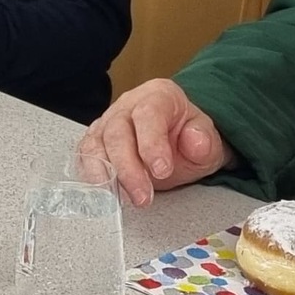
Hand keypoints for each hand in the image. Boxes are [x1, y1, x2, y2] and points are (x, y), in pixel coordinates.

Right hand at [79, 78, 232, 207]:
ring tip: (119, 198)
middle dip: (128, 168)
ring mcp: (109, 122)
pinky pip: (86, 154)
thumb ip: (204, 140)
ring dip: (106, 175)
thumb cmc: (188, 137)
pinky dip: (90, 174)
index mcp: (159, 96)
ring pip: (97, 143)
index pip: (149, 114)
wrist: (178, 140)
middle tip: (142, 196)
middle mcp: (128, 105)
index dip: (152, 143)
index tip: (162, 170)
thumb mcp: (207, 139)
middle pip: (118, 131)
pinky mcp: (96, 141)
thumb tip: (196, 142)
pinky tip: (101, 192)